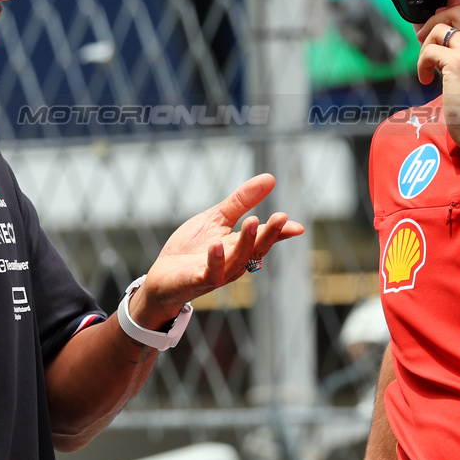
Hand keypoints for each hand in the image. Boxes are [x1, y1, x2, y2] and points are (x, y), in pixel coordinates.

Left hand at [130, 173, 304, 327]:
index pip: (264, 239)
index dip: (280, 232)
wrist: (162, 277)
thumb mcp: (217, 218)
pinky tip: (217, 244)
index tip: (297, 226)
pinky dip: (215, 260)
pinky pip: (210, 272)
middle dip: (269, 234)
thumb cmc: (191, 248)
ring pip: (237, 260)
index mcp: (239, 246)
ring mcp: (216, 273)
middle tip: (281, 217)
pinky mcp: (196, 280)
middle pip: (255, 249)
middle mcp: (233, 262)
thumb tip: (271, 178)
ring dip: (246, 242)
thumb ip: (242, 201)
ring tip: (253, 221)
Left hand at [415, 4, 459, 161]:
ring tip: (425, 63)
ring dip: (425, 43)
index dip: (456, 7)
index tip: (440, 17)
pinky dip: (421, 64)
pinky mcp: (456, 63)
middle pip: (458, 10)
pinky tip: (426, 79)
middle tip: (425, 37)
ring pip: (441, 28)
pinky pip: (429, 50)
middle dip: (435, 19)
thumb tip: (449, 27)